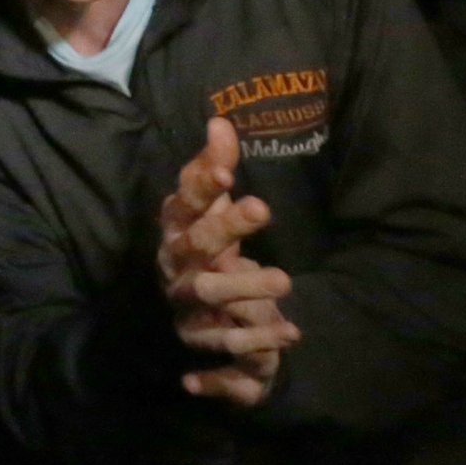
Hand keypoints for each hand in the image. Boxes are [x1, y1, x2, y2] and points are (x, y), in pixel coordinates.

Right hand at [157, 117, 298, 406]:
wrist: (196, 317)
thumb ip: (215, 168)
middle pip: (195, 244)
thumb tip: (220, 122)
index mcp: (176, 229)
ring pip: (206, 293)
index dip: (200, 187)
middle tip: (264, 207)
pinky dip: (257, 339)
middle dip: (226, 226)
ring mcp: (185, 303)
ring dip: (243, 287)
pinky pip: (226, 342)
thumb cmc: (209, 250)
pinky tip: (291, 331)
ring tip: (284, 280)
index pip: (183, 202)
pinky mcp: (201, 339)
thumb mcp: (214, 209)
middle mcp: (174, 264)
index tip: (227, 175)